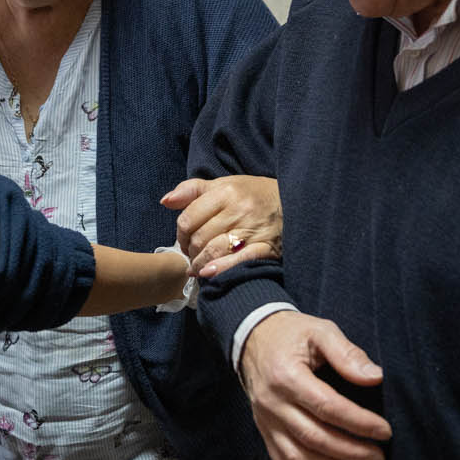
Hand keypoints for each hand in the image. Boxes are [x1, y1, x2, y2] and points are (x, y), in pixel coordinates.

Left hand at [161, 175, 281, 277]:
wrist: (293, 200)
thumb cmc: (253, 194)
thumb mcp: (224, 184)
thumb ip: (192, 190)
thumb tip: (165, 201)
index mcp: (226, 192)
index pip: (188, 219)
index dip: (181, 234)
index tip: (185, 240)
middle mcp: (239, 210)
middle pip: (199, 238)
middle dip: (190, 251)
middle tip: (192, 255)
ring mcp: (253, 230)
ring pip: (214, 252)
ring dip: (200, 264)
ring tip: (199, 266)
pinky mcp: (266, 248)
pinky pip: (238, 262)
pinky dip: (220, 270)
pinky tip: (209, 274)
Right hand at [237, 311, 388, 459]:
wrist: (253, 339)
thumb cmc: (292, 335)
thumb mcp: (321, 331)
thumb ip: (347, 353)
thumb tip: (375, 378)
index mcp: (286, 375)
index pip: (328, 407)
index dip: (359, 423)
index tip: (384, 431)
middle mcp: (272, 403)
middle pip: (314, 438)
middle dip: (351, 451)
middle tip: (379, 455)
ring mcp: (265, 420)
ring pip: (298, 458)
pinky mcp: (264, 431)